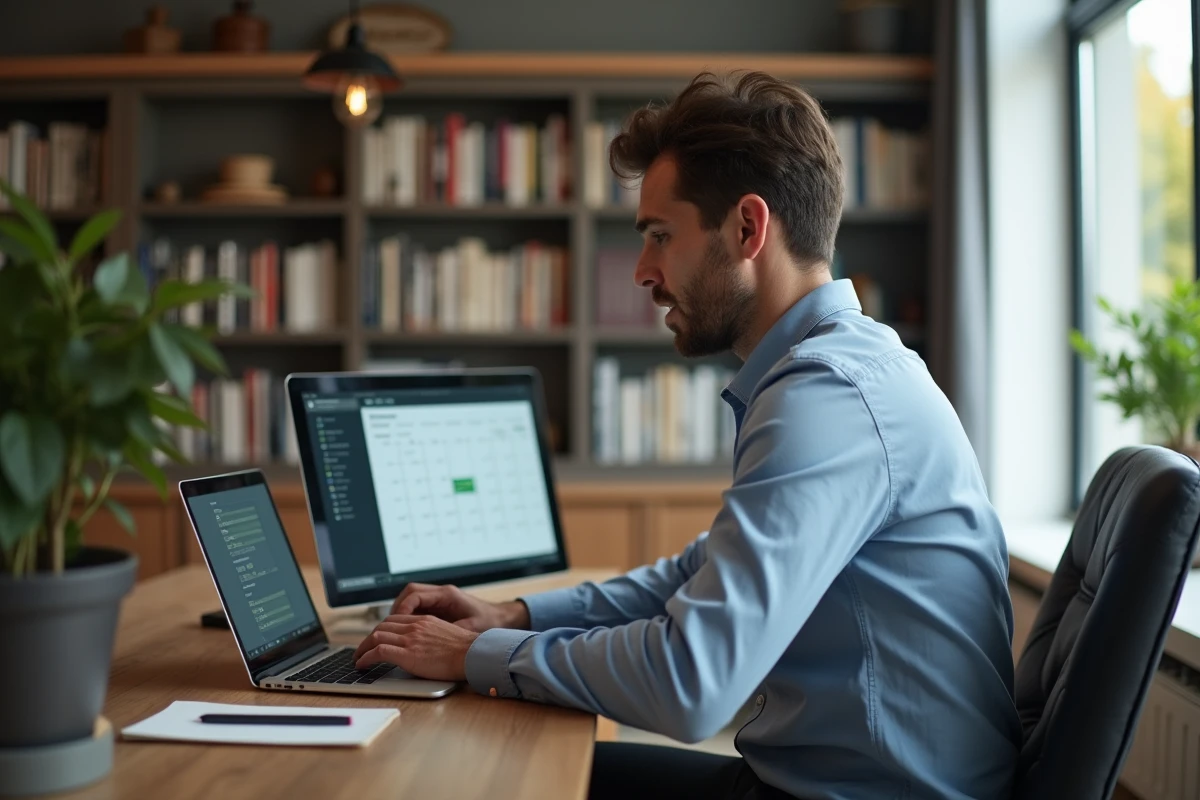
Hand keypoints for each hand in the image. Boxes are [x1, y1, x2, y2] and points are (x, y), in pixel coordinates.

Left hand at [353, 614, 478, 680]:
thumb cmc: (466, 651)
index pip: (395, 620)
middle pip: (382, 626)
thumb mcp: (447, 636)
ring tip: (358, 659)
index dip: (382, 630)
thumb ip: (432, 637)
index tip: (377, 639)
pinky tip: (362, 665)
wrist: (473, 655)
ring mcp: (410, 639)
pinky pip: (378, 651)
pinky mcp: (407, 654)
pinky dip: (365, 658)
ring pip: (376, 636)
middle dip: (369, 638)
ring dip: (362, 648)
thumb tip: (425, 648)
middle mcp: (415, 626)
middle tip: (363, 649)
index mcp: (425, 621)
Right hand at [390, 583, 529, 632]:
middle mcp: (441, 594)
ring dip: (401, 613)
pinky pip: (417, 608)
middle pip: (409, 593)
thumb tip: (430, 639)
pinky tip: (406, 632)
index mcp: (447, 595)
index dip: (403, 608)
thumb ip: (450, 631)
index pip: (415, 594)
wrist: (501, 619)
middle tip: (389, 627)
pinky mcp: (439, 608)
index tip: (396, 623)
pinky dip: (409, 617)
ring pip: (411, 599)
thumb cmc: (489, 623)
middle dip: (397, 609)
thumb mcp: (470, 629)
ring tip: (394, 630)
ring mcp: (439, 600)